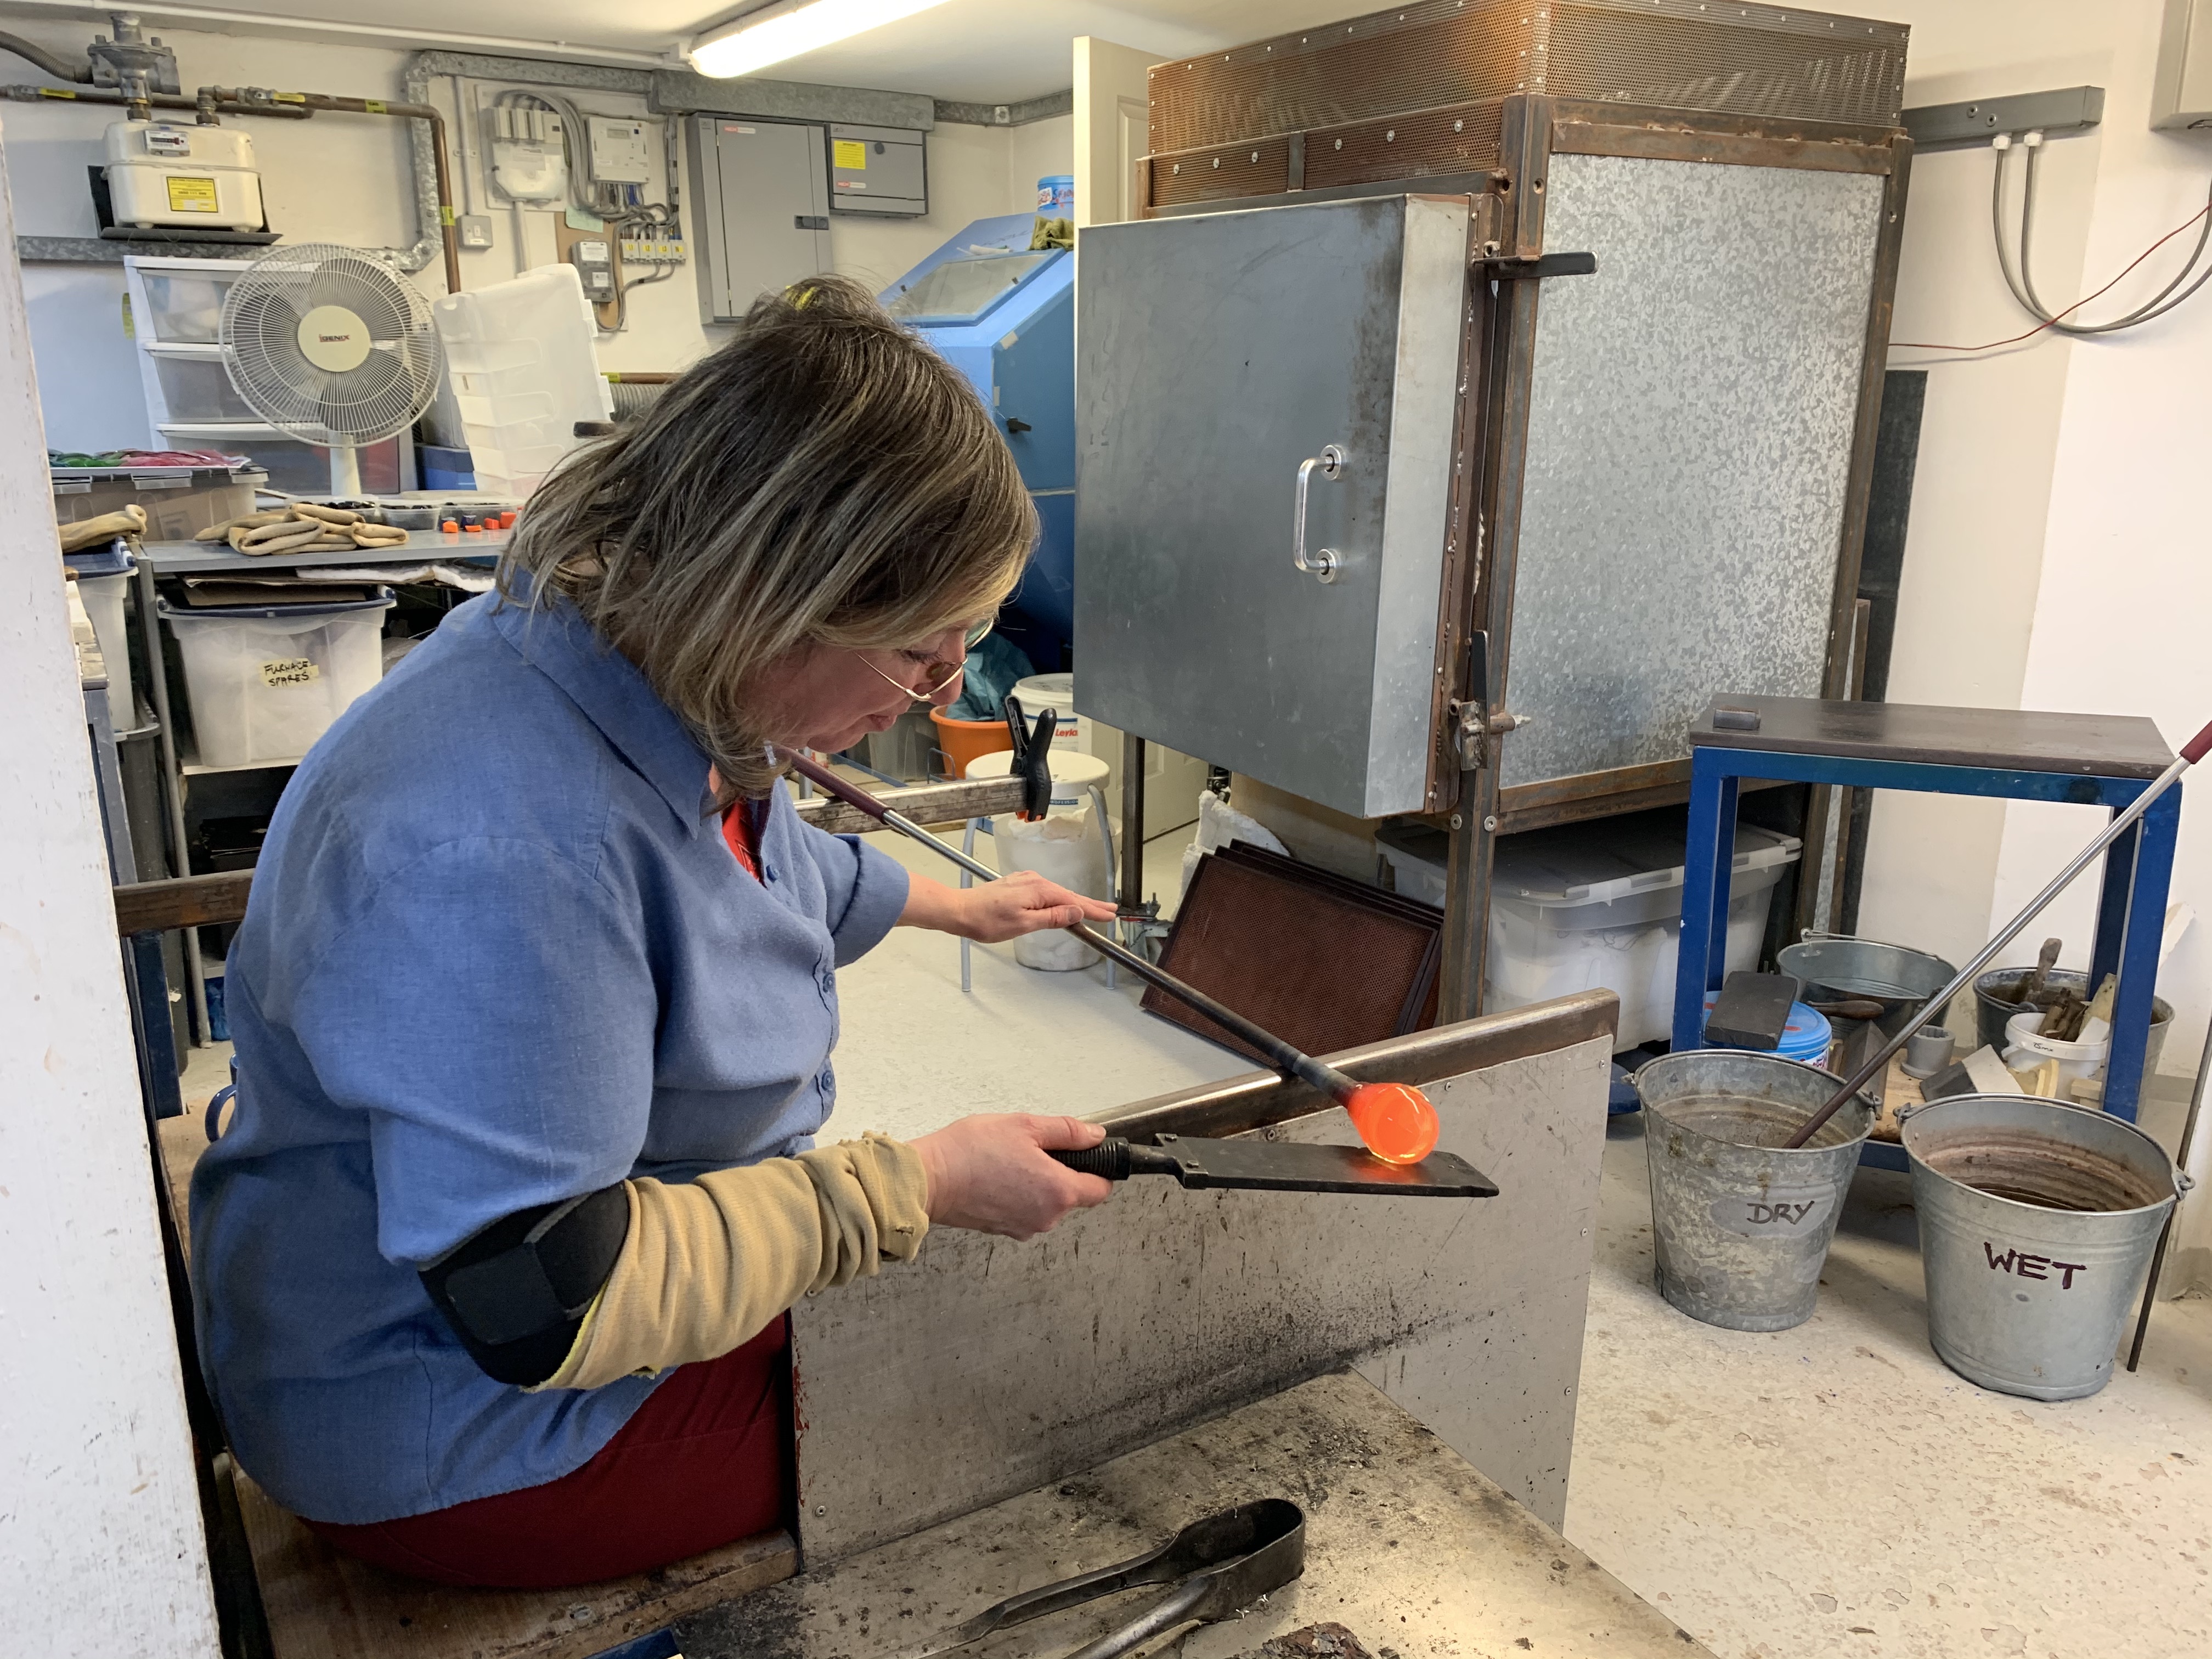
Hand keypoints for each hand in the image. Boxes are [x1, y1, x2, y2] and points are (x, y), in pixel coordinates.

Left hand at [898, 871, 1117, 942]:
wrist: (960, 910)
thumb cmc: (986, 920)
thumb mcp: (1023, 924)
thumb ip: (1052, 917)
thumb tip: (1075, 912)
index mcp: (1039, 890)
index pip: (1073, 901)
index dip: (1093, 909)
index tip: (1109, 914)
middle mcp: (1034, 881)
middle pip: (1069, 895)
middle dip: (1090, 903)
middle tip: (1109, 910)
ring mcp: (1026, 882)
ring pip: (1058, 893)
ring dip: (1076, 901)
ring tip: (1092, 909)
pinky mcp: (1018, 886)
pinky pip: (1046, 892)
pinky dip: (1059, 898)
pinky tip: (1063, 904)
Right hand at [911, 1114, 1112, 1239]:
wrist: (928, 1179)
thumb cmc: (970, 1152)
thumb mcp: (1025, 1126)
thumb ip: (1066, 1131)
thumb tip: (1094, 1136)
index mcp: (1059, 1192)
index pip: (1101, 1188)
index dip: (1098, 1168)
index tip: (1086, 1155)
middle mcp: (1046, 1217)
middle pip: (1072, 1196)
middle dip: (1060, 1172)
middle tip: (1033, 1148)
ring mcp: (1023, 1227)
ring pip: (1046, 1204)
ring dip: (1036, 1184)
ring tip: (1009, 1160)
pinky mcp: (1002, 1231)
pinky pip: (1023, 1211)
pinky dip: (1017, 1195)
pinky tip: (997, 1175)